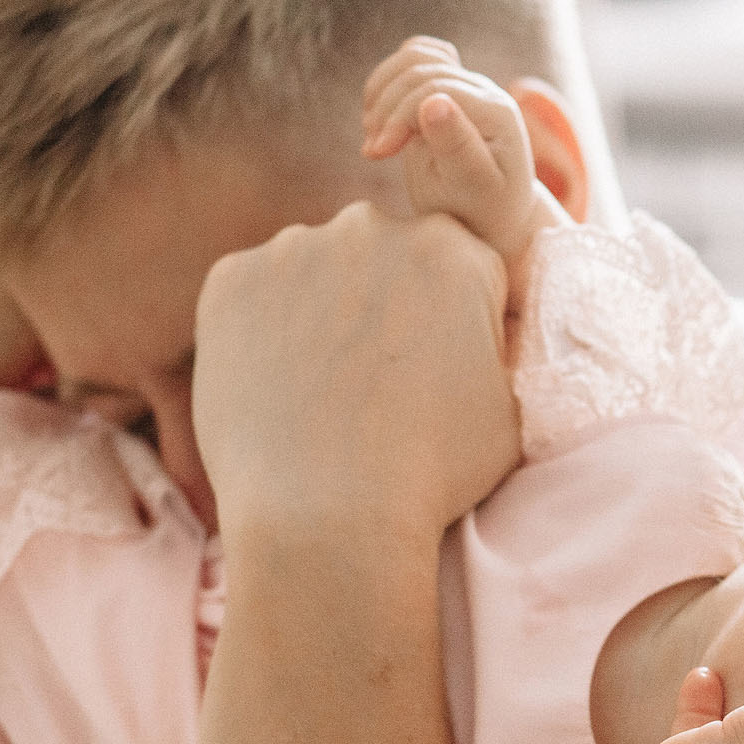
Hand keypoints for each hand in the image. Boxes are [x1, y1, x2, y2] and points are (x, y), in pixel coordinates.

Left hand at [192, 200, 520, 546]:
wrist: (324, 517)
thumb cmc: (431, 475)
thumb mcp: (513, 407)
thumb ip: (501, 346)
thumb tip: (491, 329)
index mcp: (453, 249)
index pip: (461, 266)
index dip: (455, 319)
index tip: (440, 367)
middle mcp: (372, 226)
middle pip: (386, 254)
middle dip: (388, 302)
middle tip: (380, 381)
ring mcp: (293, 249)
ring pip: (316, 270)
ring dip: (324, 312)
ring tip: (325, 392)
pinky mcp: (231, 279)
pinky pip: (254, 294)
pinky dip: (264, 330)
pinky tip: (280, 389)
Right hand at [361, 37, 555, 266]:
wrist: (488, 218)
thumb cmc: (481, 212)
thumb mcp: (471, 188)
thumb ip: (456, 146)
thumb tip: (434, 101)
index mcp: (497, 112)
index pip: (437, 89)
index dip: (399, 115)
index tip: (377, 153)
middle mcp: (485, 91)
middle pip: (422, 69)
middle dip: (387, 107)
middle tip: (371, 152)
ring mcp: (466, 86)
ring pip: (416, 56)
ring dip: (382, 88)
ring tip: (371, 133)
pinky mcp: (448, 89)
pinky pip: (416, 59)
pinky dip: (389, 79)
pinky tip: (377, 113)